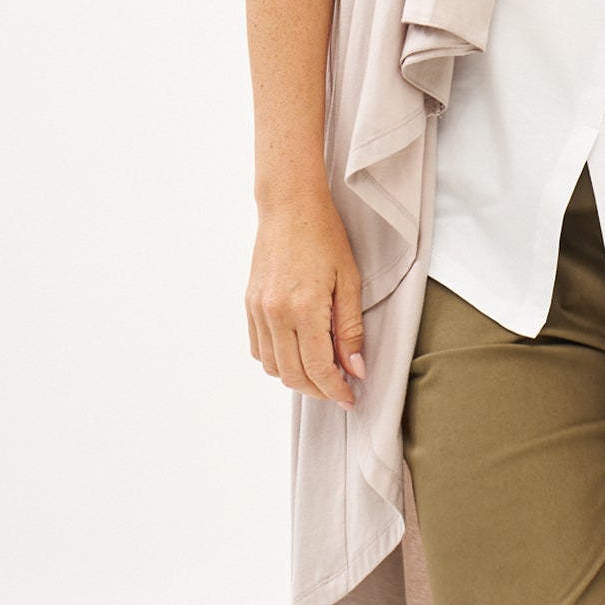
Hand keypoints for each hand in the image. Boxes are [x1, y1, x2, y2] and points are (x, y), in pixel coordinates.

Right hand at [246, 191, 365, 408]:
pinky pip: (259, 348)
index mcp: (304, 308)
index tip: (350, 398)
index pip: (318, 369)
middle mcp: (275, 313)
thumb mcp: (349, 281)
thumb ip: (350, 329)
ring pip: (272, 367)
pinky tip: (297, 353)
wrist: (290, 206)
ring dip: (297, 378)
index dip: (335, 390)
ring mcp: (258, 310)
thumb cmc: (324, 236)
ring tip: (321, 373)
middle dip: (318, 390)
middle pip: (293, 375)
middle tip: (339, 389)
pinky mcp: (250, 304)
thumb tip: (354, 368)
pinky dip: (277, 360)